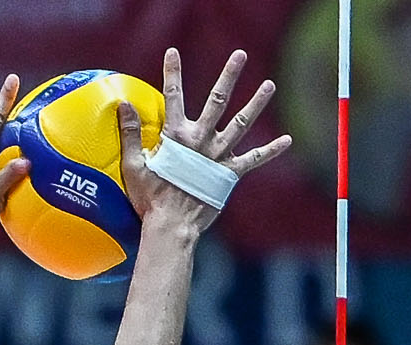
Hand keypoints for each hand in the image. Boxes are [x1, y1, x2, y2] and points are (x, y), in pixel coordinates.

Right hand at [119, 48, 292, 231]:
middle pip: (217, 100)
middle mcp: (201, 140)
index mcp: (176, 136)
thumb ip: (130, 133)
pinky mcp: (230, 175)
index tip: (173, 52)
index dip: (173, 73)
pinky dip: (271, 150)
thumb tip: (123, 103)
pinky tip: (287, 141)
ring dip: (256, 103)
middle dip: (229, 76)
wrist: (172, 226)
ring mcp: (218, 157)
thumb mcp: (133, 165)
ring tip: (269, 85)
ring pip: (242, 123)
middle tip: (240, 55)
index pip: (173, 96)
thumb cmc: (150, 199)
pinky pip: (254, 160)